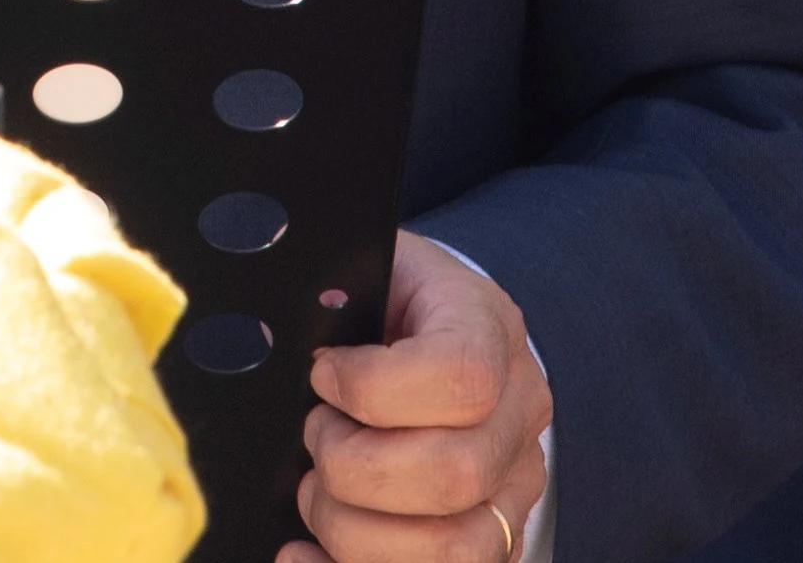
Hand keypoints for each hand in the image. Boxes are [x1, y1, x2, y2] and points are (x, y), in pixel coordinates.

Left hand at [288, 234, 546, 562]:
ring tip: (316, 495)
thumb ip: (328, 292)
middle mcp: (520, 409)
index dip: (373, 388)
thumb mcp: (362, 268)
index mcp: (487, 327)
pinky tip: (304, 555)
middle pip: (453, 474)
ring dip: (356, 533)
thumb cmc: (385, 300)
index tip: (322, 375)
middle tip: (315, 439)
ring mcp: (514, 480)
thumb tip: (282, 347)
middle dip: (353, 469)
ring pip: (455, 546)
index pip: (461, 375)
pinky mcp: (496, 533)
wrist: (434, 325)